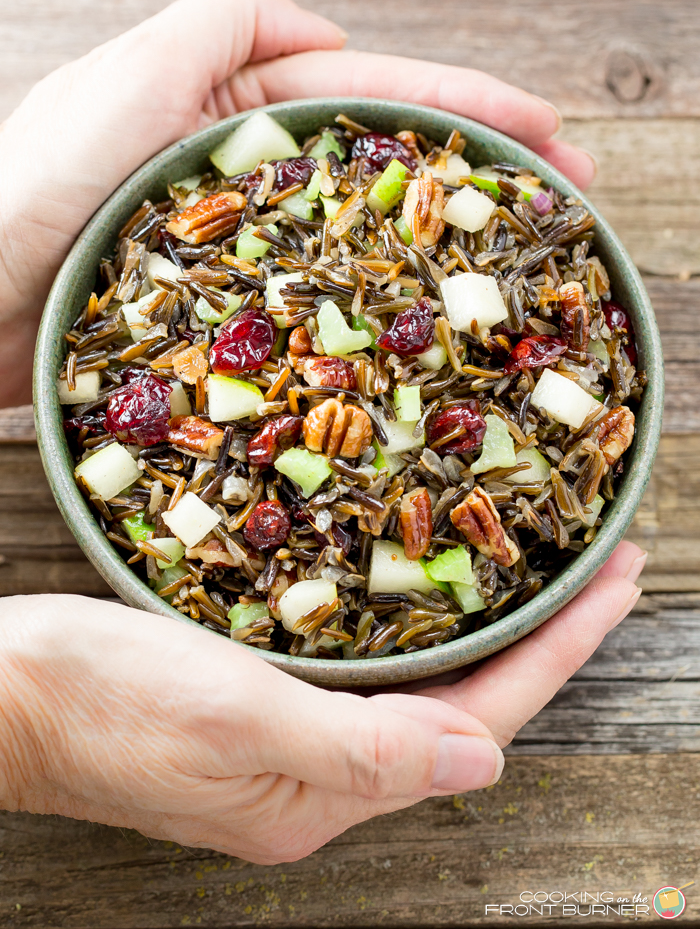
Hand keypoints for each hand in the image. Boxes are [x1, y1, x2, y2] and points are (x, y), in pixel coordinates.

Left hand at [0, 0, 593, 405]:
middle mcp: (236, 164)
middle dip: (472, 169)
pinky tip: (419, 315)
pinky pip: (315, 293)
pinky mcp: (220, 303)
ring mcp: (232, 237)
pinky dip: (372, 297)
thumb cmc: (32, 190)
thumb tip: (331, 31)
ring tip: (515, 257)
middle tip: (561, 193)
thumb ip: (224, 22)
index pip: (368, 90)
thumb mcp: (126, 75)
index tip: (543, 129)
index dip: (462, 105)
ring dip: (437, 235)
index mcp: (224, 98)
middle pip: (377, 157)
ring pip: (355, 225)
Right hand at [0, 542, 643, 862]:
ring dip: (488, 635)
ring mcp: (292, 748)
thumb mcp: (231, 716)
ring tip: (542, 576)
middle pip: (464, 709)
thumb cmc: (101, 697)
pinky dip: (417, 635)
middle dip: (543, 641)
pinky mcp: (262, 712)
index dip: (558, 652)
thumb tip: (485, 768)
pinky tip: (431, 599)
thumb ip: (362, 750)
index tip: (620, 582)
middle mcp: (321, 780)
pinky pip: (370, 677)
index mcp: (325, 793)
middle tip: (601, 568)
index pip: (478, 721)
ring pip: (423, 692)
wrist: (6, 693)